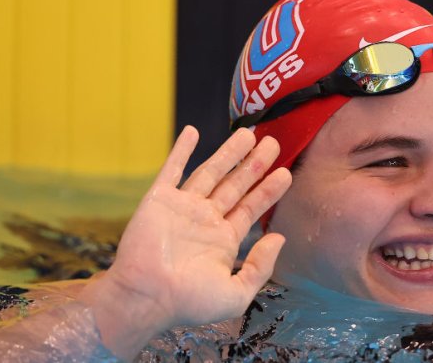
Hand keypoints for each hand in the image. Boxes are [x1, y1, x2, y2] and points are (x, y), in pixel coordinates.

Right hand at [80, 126, 289, 357]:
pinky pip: (172, 169)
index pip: (252, 208)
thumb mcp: (237, 294)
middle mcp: (206, 219)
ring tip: (248, 133)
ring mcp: (183, 207)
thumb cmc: (190, 301)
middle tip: (273, 142)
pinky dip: (181, 150)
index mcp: (224, 240)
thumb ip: (260, 266)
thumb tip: (279, 238)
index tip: (286, 172)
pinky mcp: (159, 199)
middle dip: (255, 164)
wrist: (146, 297)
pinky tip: (193, 131)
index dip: (269, 190)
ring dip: (228, 152)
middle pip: (236, 184)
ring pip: (211, 172)